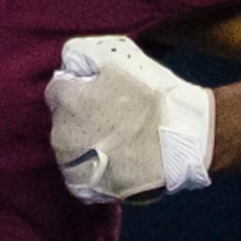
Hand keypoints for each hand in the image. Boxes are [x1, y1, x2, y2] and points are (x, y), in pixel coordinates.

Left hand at [47, 35, 213, 204]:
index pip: (58, 90)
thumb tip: (71, 61)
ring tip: (117, 140)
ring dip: (85, 143)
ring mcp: (71, 164)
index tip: (99, 93)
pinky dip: (92, 168)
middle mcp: (59, 133)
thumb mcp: (119, 58)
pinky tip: (114, 160)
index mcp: (66, 100)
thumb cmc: (152, 95)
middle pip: (62, 120)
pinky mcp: (85, 186)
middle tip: (113, 116)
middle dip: (80, 117)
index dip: (79, 89)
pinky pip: (79, 174)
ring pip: (69, 148)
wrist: (182, 138)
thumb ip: (85, 54)